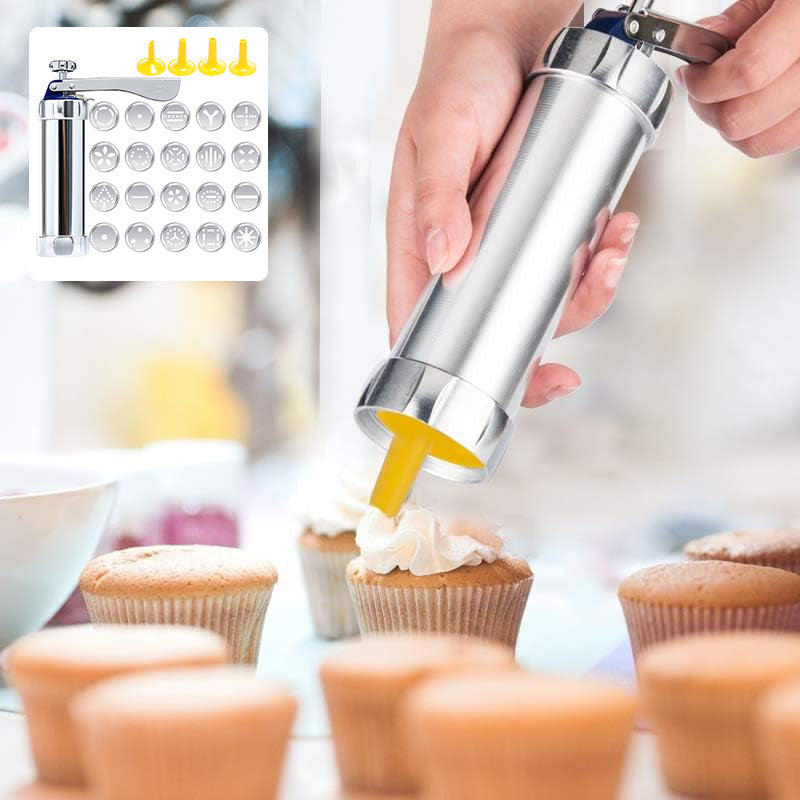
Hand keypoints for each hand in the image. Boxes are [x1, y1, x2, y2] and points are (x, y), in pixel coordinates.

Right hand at [386, 20, 638, 408]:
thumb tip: (444, 261)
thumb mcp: (440, 135)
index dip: (457, 374)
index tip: (504, 392)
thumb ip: (437, 197)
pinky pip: (573, 257)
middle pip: (495, 326)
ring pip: (544, 297)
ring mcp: (505, 240)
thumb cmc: (457, 80)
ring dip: (587, 291)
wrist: (507, 34)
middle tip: (574, 347)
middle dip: (543, 342)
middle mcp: (462, 253)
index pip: (423, 328)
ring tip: (611, 250)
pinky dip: (603, 254)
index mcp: (419, 246)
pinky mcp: (543, 219)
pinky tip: (617, 229)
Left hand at [678, 0, 799, 157]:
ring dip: (731, 126)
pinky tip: (755, 104)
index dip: (707, 81)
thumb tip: (702, 44)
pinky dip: (759, 130)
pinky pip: (784, 140)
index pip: (748, 72)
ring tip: (726, 98)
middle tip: (703, 87)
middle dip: (710, 107)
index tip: (693, 73)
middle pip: (745, 119)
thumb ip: (741, 17)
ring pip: (761, 141)